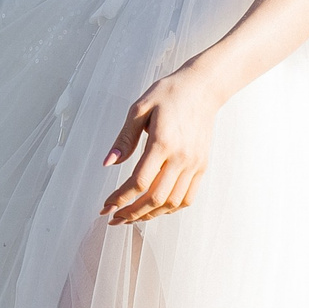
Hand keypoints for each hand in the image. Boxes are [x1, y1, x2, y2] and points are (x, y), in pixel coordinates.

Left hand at [100, 67, 223, 224]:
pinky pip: (187, 197)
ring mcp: (194, 164)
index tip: (105, 206)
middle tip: (114, 218)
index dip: (120, 199)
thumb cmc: (168, 94)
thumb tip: (108, 163)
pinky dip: (170, 209)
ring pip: (172, 202)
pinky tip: (155, 209)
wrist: (203, 89)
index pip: (139, 182)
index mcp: (162, 142)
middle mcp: (181, 157)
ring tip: (131, 217)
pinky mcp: (202, 166)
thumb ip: (124, 137)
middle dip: (131, 213)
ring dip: (149, 215)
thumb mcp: (139, 108)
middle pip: (155, 198)